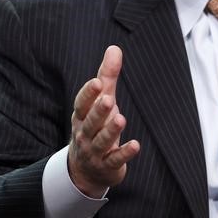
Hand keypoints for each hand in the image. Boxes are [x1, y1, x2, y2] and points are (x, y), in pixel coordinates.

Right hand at [67, 45, 139, 197]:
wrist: (86, 169)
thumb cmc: (95, 126)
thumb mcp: (100, 101)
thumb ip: (107, 76)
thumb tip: (114, 48)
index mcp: (81, 117)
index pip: (82, 104)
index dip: (88, 94)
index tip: (97, 82)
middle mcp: (85, 134)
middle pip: (91, 122)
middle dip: (99, 111)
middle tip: (108, 100)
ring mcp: (95, 151)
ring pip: (102, 141)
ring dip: (111, 131)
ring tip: (121, 120)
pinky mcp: (108, 165)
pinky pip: (115, 159)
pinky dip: (125, 153)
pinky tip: (135, 145)